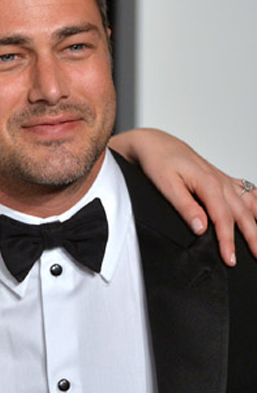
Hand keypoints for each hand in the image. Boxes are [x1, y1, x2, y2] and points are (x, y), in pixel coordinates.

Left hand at [110, 128, 256, 265]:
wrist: (156, 143)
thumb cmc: (158, 161)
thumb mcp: (166, 185)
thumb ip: (185, 207)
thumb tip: (200, 228)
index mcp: (209, 183)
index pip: (223, 218)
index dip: (228, 241)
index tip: (230, 259)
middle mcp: (221, 181)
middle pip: (243, 214)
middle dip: (252, 238)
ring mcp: (224, 180)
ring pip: (250, 203)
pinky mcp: (222, 179)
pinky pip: (247, 191)